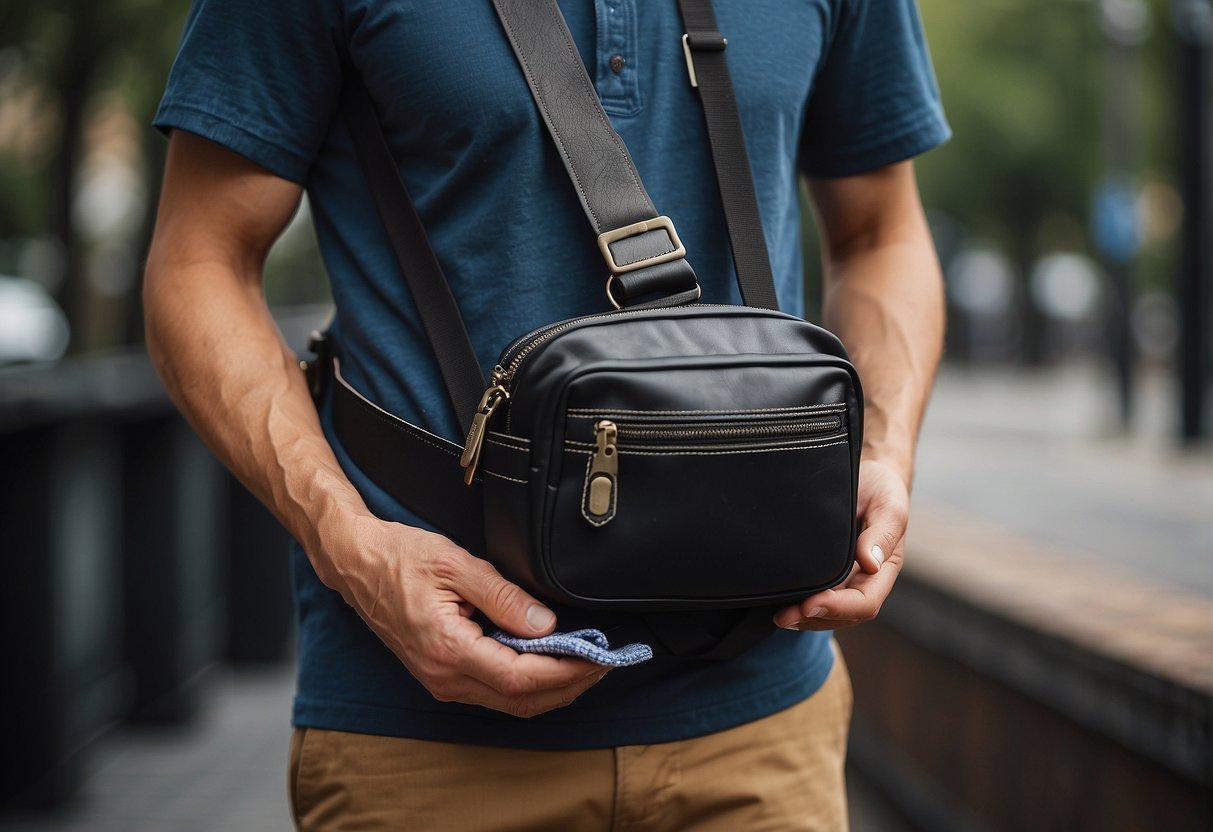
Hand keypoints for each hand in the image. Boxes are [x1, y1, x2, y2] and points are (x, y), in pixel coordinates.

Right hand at [322, 515, 607, 717]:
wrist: (356, 563)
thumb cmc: (400, 557)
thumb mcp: (457, 565)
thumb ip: (505, 597)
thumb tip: (547, 624)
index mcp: (448, 651)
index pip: (522, 679)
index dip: (568, 672)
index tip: (600, 657)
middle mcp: (445, 677)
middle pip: (522, 701)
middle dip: (569, 686)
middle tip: (606, 663)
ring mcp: (442, 681)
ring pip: (510, 702)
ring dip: (552, 689)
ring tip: (587, 663)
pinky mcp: (442, 675)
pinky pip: (495, 691)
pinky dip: (529, 684)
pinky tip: (550, 661)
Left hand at [772, 458, 909, 630]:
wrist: (868, 475)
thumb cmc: (882, 490)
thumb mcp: (888, 508)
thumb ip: (882, 535)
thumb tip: (871, 564)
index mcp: (883, 569)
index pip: (865, 602)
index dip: (838, 608)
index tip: (811, 603)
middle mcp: (864, 579)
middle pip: (843, 615)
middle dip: (814, 619)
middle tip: (783, 617)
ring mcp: (844, 578)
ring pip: (827, 612)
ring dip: (804, 619)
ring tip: (779, 616)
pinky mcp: (825, 571)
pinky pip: (815, 596)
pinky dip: (798, 605)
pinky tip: (778, 603)